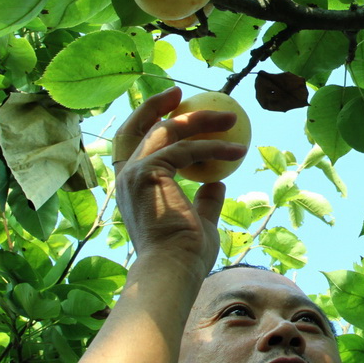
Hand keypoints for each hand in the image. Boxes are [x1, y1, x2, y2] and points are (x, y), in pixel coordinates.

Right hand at [111, 87, 247, 280]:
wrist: (172, 269)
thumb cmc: (184, 255)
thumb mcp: (198, 222)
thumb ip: (205, 201)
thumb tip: (217, 185)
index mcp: (131, 187)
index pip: (133, 144)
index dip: (149, 121)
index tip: (174, 106)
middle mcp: (125, 176)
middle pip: (138, 127)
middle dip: (157, 104)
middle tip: (183, 93)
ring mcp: (134, 172)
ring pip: (166, 130)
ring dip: (201, 120)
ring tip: (232, 118)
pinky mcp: (149, 171)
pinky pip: (187, 149)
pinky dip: (214, 147)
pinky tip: (237, 150)